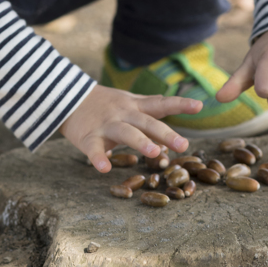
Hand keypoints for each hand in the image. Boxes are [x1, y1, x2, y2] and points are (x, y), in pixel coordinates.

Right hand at [59, 84, 201, 171]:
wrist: (67, 97)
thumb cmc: (105, 104)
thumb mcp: (130, 102)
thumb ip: (152, 111)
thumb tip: (178, 125)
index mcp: (135, 107)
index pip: (161, 104)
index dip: (180, 104)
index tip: (200, 106)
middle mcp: (123, 114)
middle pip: (147, 122)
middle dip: (165, 134)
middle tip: (183, 145)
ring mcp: (106, 125)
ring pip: (125, 133)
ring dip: (140, 142)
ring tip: (154, 153)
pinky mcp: (88, 137)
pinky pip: (93, 149)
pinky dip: (98, 158)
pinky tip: (104, 169)